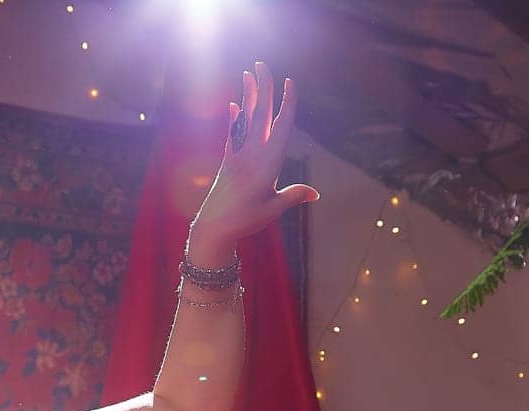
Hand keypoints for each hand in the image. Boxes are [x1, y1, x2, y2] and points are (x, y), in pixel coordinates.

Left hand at [187, 61, 318, 265]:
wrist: (212, 228)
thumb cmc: (245, 221)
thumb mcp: (273, 209)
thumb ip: (293, 196)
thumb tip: (315, 194)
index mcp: (268, 163)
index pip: (281, 126)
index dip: (287, 103)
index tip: (290, 83)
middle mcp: (251, 154)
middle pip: (260, 115)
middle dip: (263, 88)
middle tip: (263, 65)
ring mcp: (237, 156)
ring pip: (245, 120)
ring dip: (248, 96)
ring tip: (249, 74)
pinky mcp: (228, 162)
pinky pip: (233, 134)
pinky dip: (235, 118)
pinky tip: (235, 105)